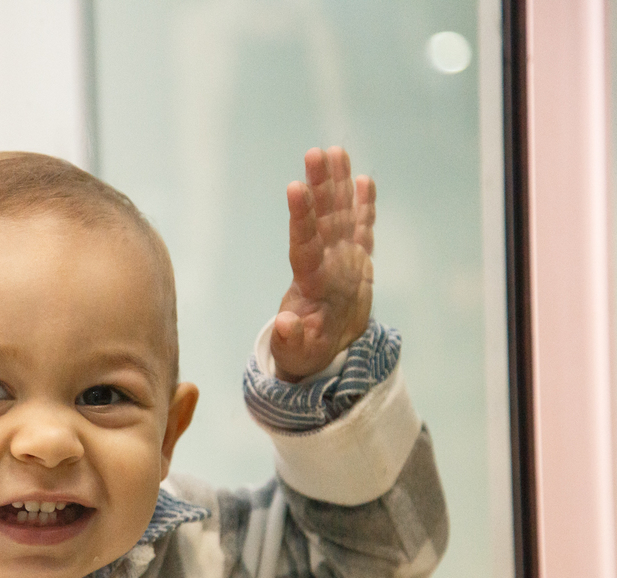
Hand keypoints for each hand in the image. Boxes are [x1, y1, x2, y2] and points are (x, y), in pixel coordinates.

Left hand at [271, 146, 374, 381]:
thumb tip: (285, 324)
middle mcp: (324, 262)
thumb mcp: (297, 354)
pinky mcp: (358, 261)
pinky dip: (365, 206)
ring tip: (335, 152)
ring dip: (339, 184)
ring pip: (341, 215)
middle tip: (316, 152)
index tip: (296, 187)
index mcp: (310, 282)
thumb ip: (291, 340)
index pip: (304, 243)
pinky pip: (363, 229)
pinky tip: (364, 179)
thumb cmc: (305, 352)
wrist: (325, 349)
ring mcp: (341, 259)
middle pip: (322, 219)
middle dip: (321, 186)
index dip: (302, 216)